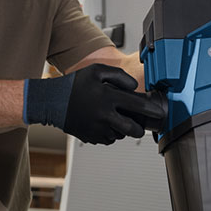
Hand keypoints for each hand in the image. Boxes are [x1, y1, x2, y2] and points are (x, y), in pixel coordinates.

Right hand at [24, 64, 165, 144]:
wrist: (51, 101)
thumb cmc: (73, 85)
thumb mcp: (97, 71)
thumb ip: (119, 76)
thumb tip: (135, 87)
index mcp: (108, 97)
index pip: (138, 106)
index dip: (152, 110)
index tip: (159, 113)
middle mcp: (104, 115)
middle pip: (132, 129)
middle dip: (140, 128)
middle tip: (140, 124)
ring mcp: (97, 128)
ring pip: (120, 135)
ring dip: (123, 129)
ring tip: (116, 118)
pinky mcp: (91, 137)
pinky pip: (108, 139)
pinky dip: (111, 133)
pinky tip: (105, 123)